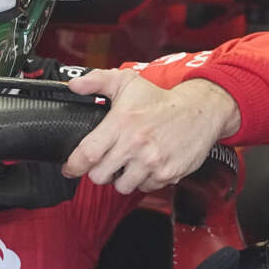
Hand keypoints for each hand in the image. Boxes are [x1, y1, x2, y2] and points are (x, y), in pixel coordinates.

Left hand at [61, 69, 240, 193]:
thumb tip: (73, 85)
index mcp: (121, 123)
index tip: (68, 168)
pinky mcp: (168, 174)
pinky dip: (142, 181)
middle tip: (104, 161)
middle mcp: (136, 145)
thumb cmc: (159, 98)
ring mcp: (153, 162)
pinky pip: (145, 188)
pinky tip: (145, 165)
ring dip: (120, 178)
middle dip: (97, 171)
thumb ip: (96, 81)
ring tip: (126, 162)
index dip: (73, 165)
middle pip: (100, 176)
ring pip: (121, 186)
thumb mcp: (126, 82)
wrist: (200, 111)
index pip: (87, 153)